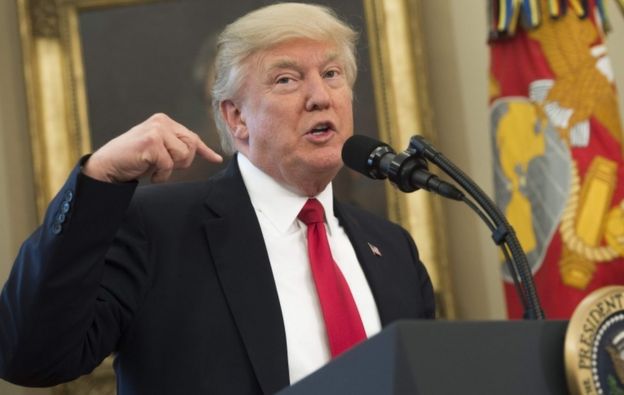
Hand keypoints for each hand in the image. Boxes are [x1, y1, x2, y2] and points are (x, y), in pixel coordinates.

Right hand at [83, 113, 222, 182]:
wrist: (107, 165)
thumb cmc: (134, 159)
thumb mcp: (159, 150)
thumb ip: (176, 147)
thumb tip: (204, 153)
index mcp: (164, 121)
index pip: (191, 136)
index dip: (204, 150)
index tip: (216, 159)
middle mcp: (161, 122)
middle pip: (191, 147)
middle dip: (182, 162)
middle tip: (163, 166)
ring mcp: (156, 131)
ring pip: (183, 156)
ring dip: (170, 168)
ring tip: (153, 166)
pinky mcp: (151, 142)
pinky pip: (168, 165)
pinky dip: (160, 174)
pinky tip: (147, 171)